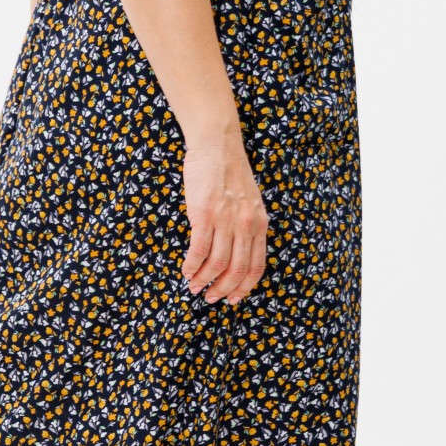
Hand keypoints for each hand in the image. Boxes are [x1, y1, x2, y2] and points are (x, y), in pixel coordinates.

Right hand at [181, 129, 266, 304]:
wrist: (217, 146)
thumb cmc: (230, 172)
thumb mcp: (250, 201)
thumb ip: (247, 225)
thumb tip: (236, 251)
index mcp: (259, 224)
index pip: (256, 266)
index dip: (244, 287)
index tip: (233, 298)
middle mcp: (245, 225)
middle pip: (237, 270)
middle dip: (223, 290)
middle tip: (211, 298)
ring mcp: (226, 221)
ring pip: (217, 264)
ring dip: (204, 280)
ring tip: (195, 287)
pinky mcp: (205, 215)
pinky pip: (199, 250)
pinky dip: (192, 266)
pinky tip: (186, 271)